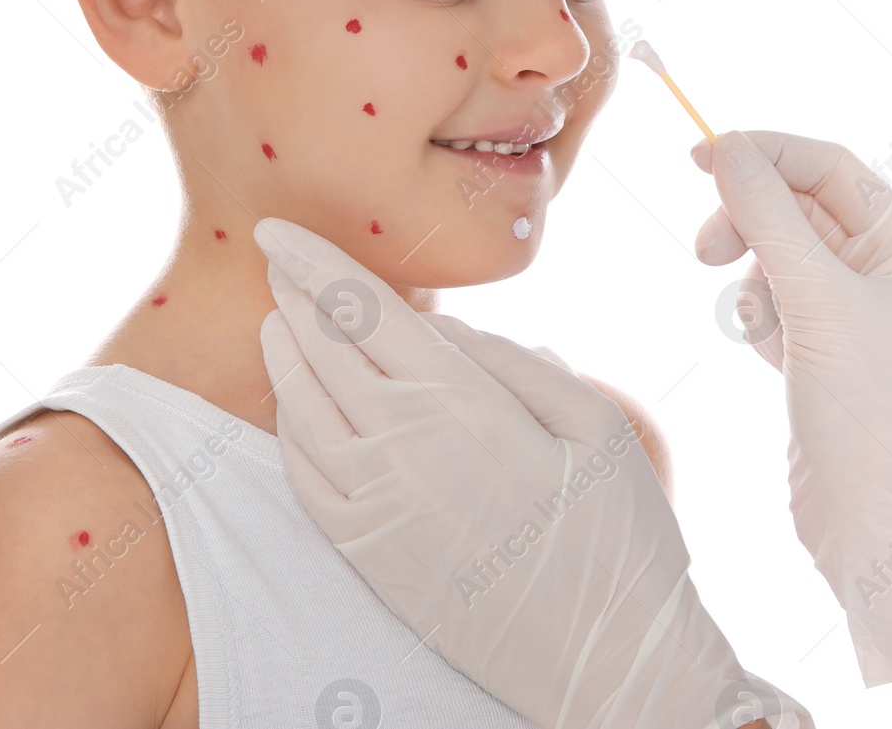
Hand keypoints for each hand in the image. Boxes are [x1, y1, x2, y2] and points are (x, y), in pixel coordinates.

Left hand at [252, 216, 811, 728]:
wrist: (606, 662)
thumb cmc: (617, 536)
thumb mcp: (593, 425)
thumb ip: (514, 362)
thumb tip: (446, 330)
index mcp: (459, 403)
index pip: (362, 309)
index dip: (314, 262)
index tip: (278, 229)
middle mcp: (401, 448)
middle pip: (321, 349)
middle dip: (293, 295)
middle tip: (274, 258)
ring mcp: (374, 506)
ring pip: (301, 409)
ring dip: (283, 355)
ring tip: (279, 320)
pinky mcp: (366, 554)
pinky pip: (303, 476)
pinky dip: (288, 428)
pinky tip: (294, 407)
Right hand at [691, 130, 891, 687]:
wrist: (870, 516)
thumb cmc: (864, 405)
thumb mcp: (813, 296)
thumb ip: (766, 214)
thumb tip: (726, 146)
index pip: (828, 164)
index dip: (763, 153)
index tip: (698, 157)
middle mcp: (888, 265)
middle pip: (796, 204)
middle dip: (749, 224)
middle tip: (704, 251)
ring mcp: (855, 306)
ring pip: (777, 251)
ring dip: (753, 279)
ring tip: (760, 327)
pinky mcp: (824, 343)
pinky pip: (773, 298)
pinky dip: (759, 318)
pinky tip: (772, 358)